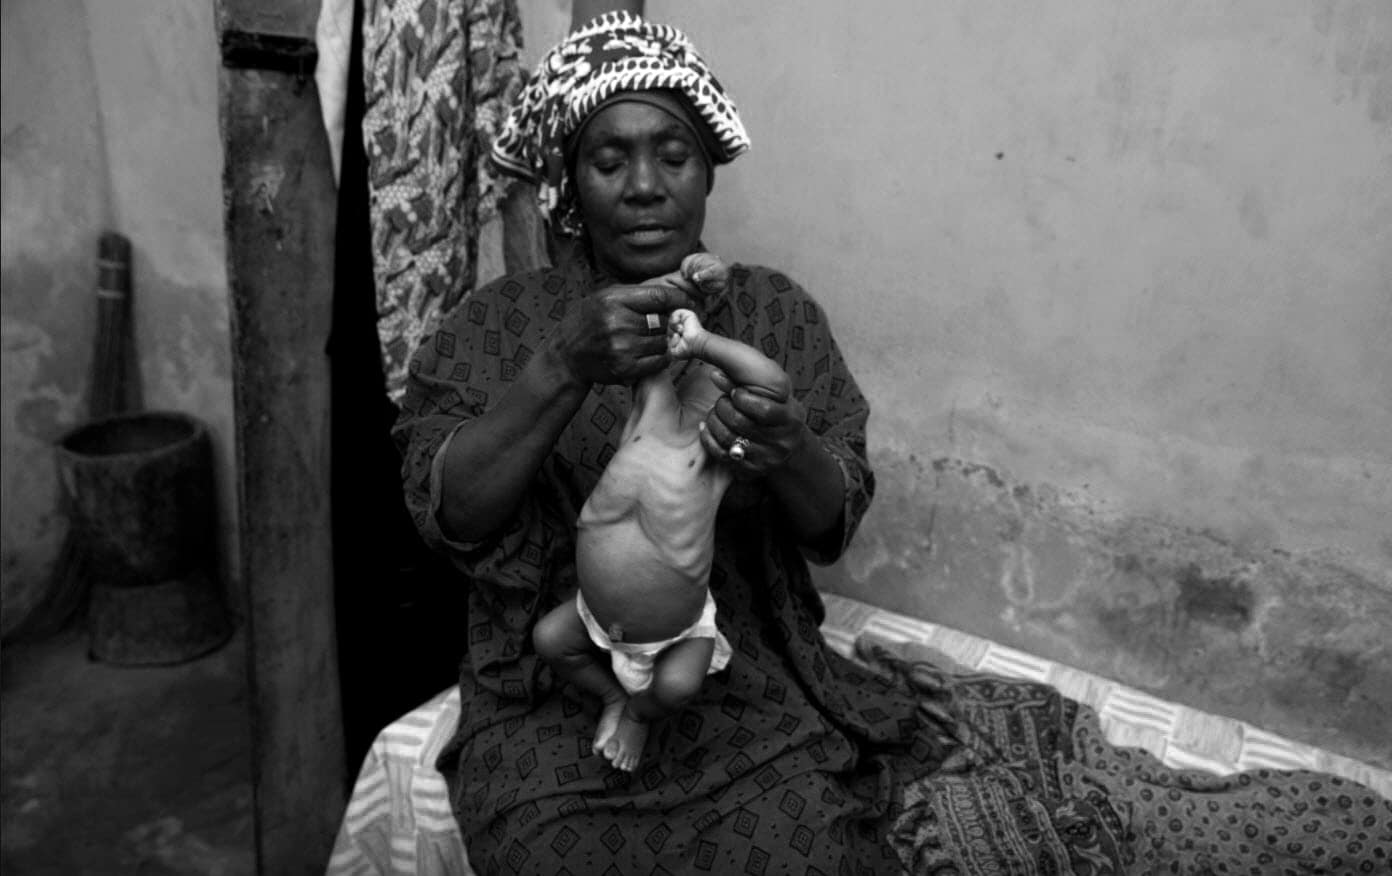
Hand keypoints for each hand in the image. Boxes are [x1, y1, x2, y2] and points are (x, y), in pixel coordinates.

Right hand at [550, 282, 693, 385]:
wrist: (566, 354)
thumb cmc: (588, 321)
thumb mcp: (605, 297)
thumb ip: (636, 295)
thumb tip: (673, 294)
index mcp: (614, 300)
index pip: (658, 296)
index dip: (678, 299)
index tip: (688, 302)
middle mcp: (618, 323)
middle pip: (662, 321)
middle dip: (667, 323)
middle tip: (664, 324)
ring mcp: (622, 347)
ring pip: (662, 342)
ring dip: (662, 341)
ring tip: (650, 339)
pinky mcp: (625, 368)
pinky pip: (658, 362)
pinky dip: (660, 358)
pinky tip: (650, 353)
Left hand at [699, 368, 806, 476]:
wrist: (791, 446)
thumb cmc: (779, 412)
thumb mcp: (774, 396)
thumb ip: (748, 384)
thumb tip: (715, 375)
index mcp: (790, 419)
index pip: (764, 410)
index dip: (743, 398)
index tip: (736, 392)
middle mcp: (781, 442)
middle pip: (740, 423)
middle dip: (723, 407)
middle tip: (722, 401)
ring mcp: (766, 459)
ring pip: (728, 439)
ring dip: (714, 421)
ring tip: (715, 413)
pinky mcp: (751, 470)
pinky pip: (721, 454)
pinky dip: (708, 439)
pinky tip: (707, 427)